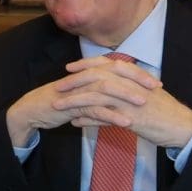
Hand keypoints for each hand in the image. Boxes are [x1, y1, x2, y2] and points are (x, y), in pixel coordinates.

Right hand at [5, 56, 162, 146]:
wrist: (34, 110)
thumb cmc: (62, 102)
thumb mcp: (84, 94)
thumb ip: (102, 92)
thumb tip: (124, 93)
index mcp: (91, 73)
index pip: (119, 68)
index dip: (138, 74)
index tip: (156, 82)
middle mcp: (86, 77)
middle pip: (115, 73)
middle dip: (137, 80)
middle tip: (156, 88)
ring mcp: (78, 90)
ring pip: (106, 89)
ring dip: (126, 96)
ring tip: (143, 104)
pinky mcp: (72, 105)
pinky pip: (94, 109)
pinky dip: (110, 115)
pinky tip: (125, 122)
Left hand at [52, 56, 191, 147]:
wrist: (182, 126)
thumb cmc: (166, 111)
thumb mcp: (148, 92)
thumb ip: (131, 85)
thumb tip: (115, 83)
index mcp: (135, 76)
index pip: (106, 64)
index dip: (86, 65)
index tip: (70, 67)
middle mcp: (130, 85)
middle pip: (97, 77)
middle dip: (75, 81)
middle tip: (58, 85)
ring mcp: (130, 101)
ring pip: (96, 96)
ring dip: (75, 100)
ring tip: (59, 106)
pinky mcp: (130, 118)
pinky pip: (104, 117)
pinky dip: (87, 119)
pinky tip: (75, 123)